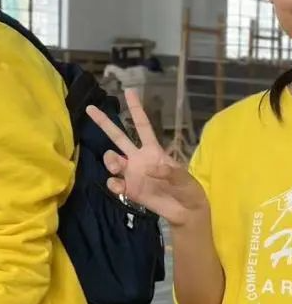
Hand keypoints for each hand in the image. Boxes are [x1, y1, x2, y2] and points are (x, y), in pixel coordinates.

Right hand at [86, 89, 205, 227]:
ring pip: (112, 159)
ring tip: (117, 166)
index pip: (142, 126)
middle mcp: (138, 159)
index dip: (136, 109)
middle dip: (104, 123)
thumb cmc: (188, 190)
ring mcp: (132, 174)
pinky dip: (113, 183)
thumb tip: (151, 168)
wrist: (185, 212)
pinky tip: (120, 186)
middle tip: (90, 108)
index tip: (129, 91)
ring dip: (109, 160)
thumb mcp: (184, 179)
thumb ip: (170, 172)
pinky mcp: (129, 190)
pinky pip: (114, 183)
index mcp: (153, 150)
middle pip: (118, 137)